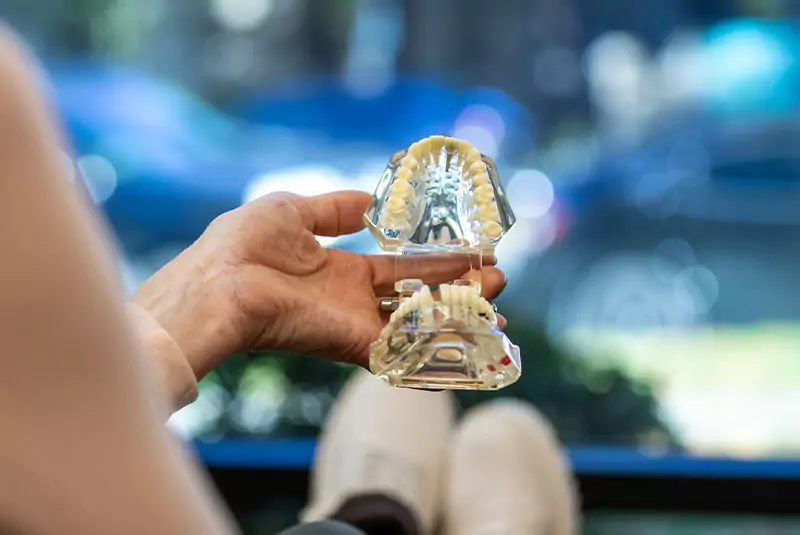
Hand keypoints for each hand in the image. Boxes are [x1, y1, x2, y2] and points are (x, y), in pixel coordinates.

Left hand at [134, 191, 507, 380]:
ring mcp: (355, 324)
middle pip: (418, 297)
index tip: (472, 250)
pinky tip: (474, 332)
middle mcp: (353, 300)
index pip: (400, 268)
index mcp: (340, 268)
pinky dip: (438, 344)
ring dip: (459, 311)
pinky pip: (404, 350)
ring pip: (419, 323)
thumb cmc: (241, 244)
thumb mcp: (291, 210)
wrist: (216, 283)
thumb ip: (334, 209)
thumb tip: (370, 202)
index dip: (436, 260)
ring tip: (497, 296)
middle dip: (459, 286)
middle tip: (499, 275)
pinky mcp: (353, 344)